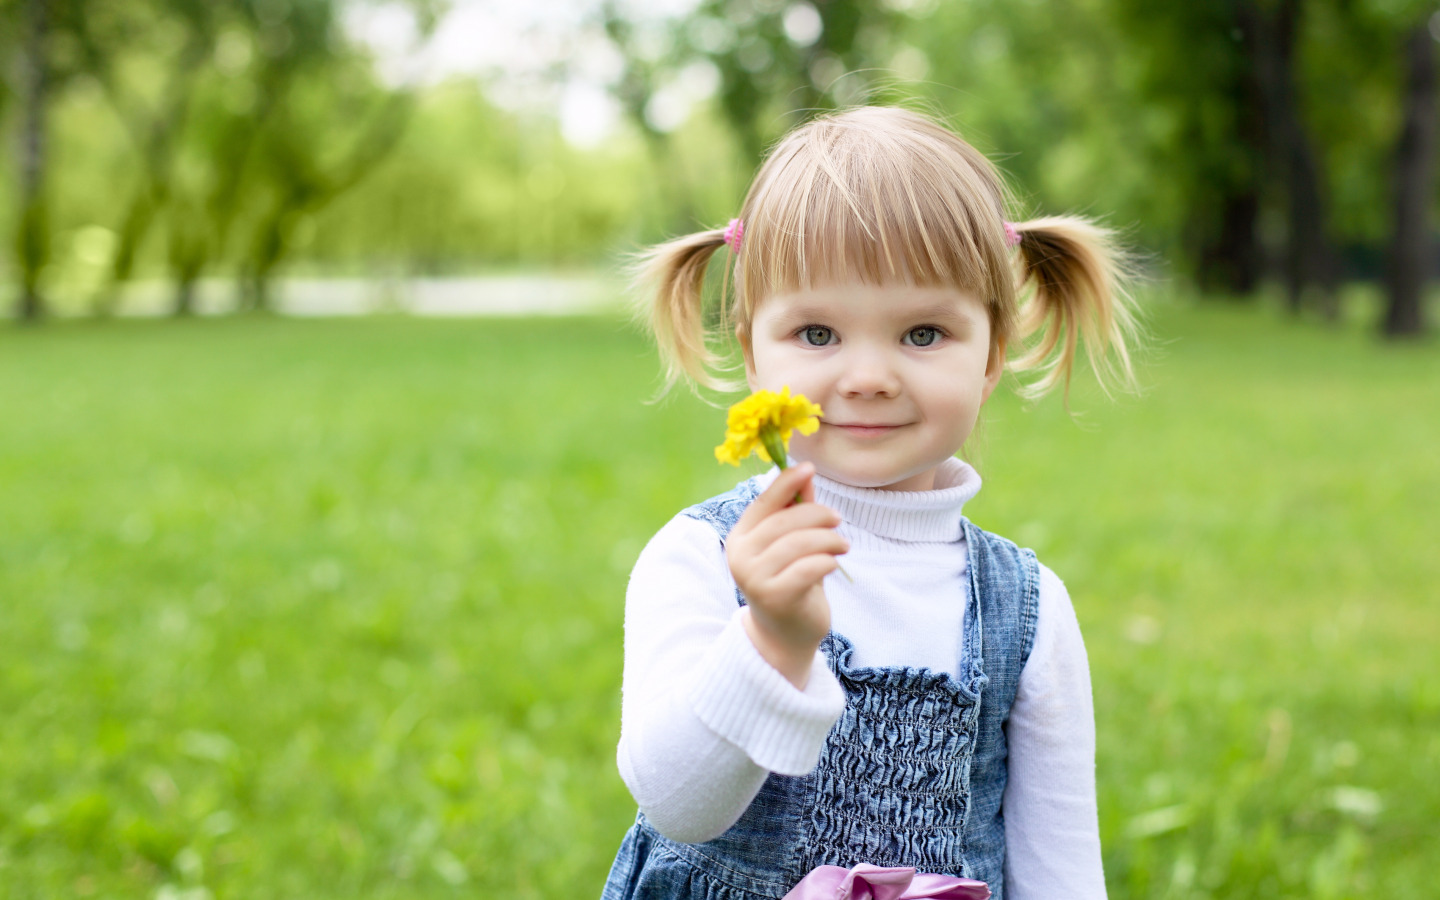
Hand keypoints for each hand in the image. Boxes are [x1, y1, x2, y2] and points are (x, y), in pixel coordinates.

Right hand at [725, 462, 848, 687]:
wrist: (785, 636)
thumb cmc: (792, 582)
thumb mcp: (793, 544)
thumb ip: (796, 510)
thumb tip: (805, 472)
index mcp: (741, 537)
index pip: (764, 502)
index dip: (786, 482)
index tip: (809, 468)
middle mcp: (740, 555)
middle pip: (785, 521)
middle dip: (818, 515)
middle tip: (838, 521)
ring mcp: (754, 578)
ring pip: (799, 542)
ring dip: (829, 539)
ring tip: (843, 545)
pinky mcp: (775, 597)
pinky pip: (809, 567)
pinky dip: (828, 560)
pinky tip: (834, 564)